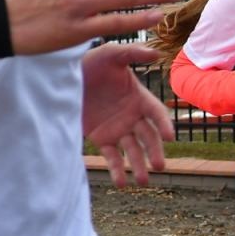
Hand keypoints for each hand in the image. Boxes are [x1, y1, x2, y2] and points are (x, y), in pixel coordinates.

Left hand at [82, 42, 173, 187]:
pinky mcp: (102, 138)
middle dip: (154, 151)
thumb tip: (157, 53)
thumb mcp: (111, 54)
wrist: (64, 77)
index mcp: (139, 98)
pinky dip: (117, 169)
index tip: (170, 136)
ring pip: (133, 150)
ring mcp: (118, 129)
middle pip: (148, 136)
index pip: (157, 113)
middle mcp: (132, 116)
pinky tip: (121, 182)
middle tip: (159, 166)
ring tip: (142, 181)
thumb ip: (132, 53)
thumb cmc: (91, 62)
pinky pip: (112, 156)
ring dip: (138, 165)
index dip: (164, 124)